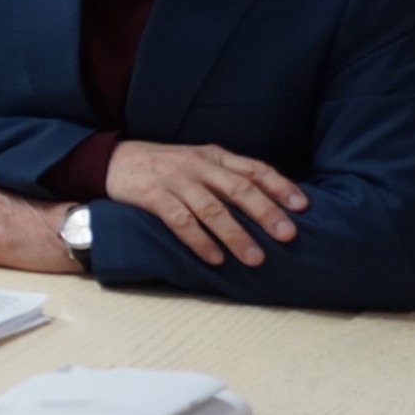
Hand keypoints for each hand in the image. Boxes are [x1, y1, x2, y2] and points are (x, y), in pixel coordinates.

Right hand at [105, 140, 305, 268]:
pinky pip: (180, 220)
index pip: (254, 168)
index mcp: (213, 156)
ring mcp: (174, 180)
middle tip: (287, 235)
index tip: (303, 206)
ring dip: (235, 234)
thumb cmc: (163, 167)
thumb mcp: (197, 162)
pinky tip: (214, 257)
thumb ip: (226, 176)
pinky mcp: (152, 195)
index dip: (280, 186)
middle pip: (238, 188)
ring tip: (255, 258)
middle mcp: (198, 165)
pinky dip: (199, 241)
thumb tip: (267, 204)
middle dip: (265, 212)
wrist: (112, 159)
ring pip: (211, 208)